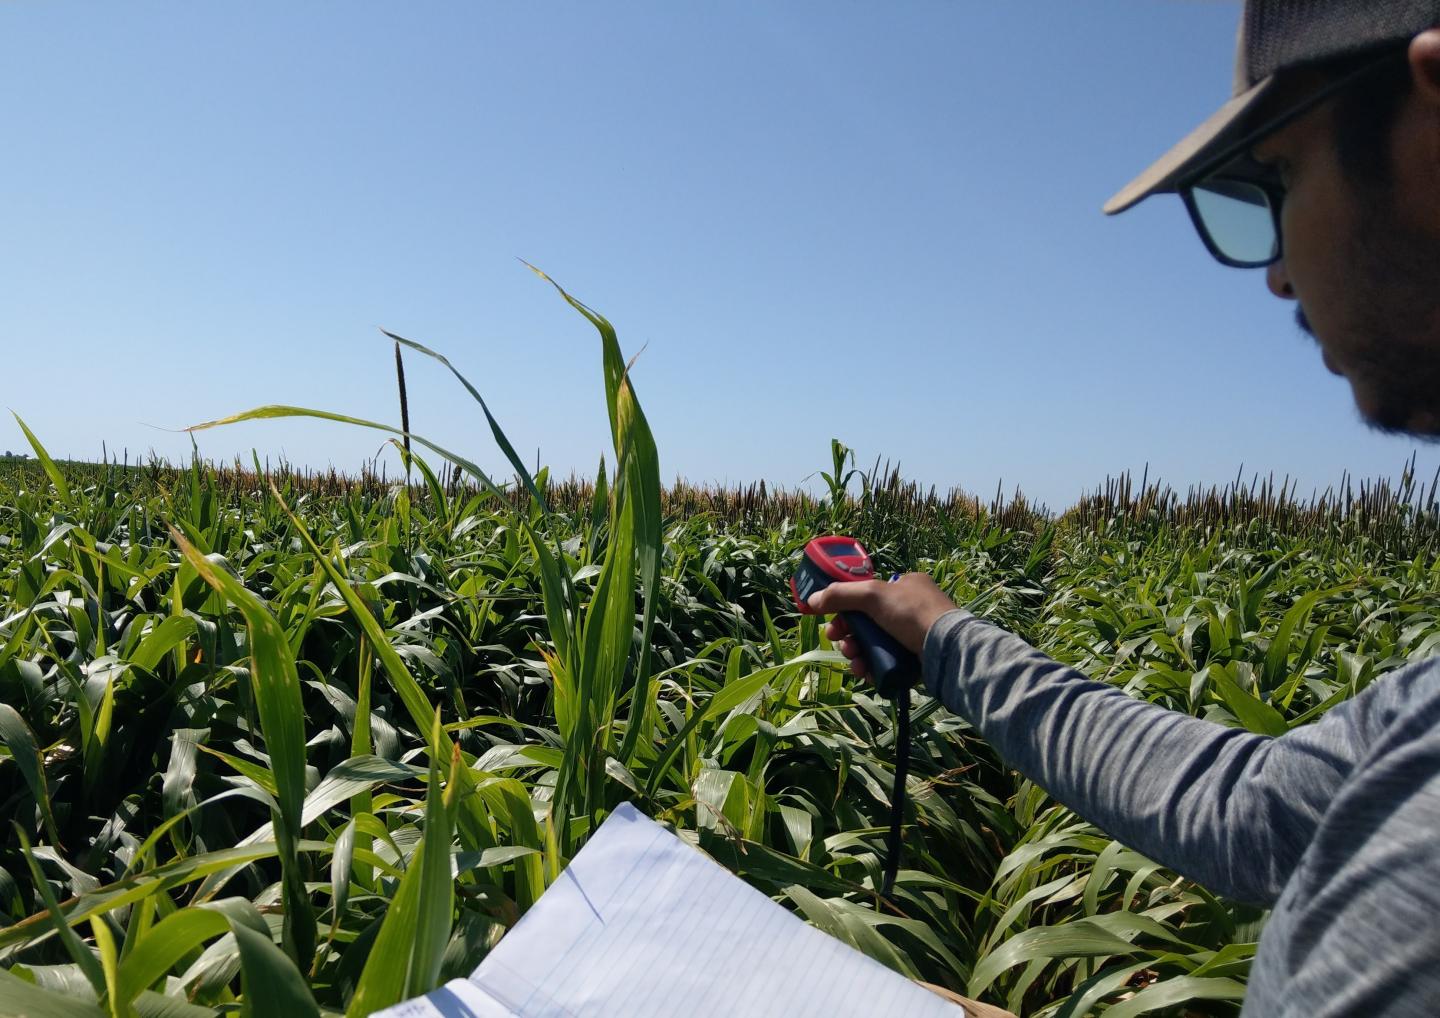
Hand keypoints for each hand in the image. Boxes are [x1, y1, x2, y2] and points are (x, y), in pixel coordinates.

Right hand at [806, 573, 956, 679]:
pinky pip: (885, 662)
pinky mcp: (915, 659)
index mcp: (904, 586)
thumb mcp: (872, 595)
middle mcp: (910, 609)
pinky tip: (865, 672)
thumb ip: (840, 595)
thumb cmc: (912, 613)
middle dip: (849, 635)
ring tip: (854, 660)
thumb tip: (810, 601)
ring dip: (856, 653)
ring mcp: (913, 636)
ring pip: (873, 644)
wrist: (946, 649)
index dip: (846, 609)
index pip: (867, 596)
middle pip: (866, 623)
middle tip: (840, 643)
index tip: (834, 622)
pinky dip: (871, 666)